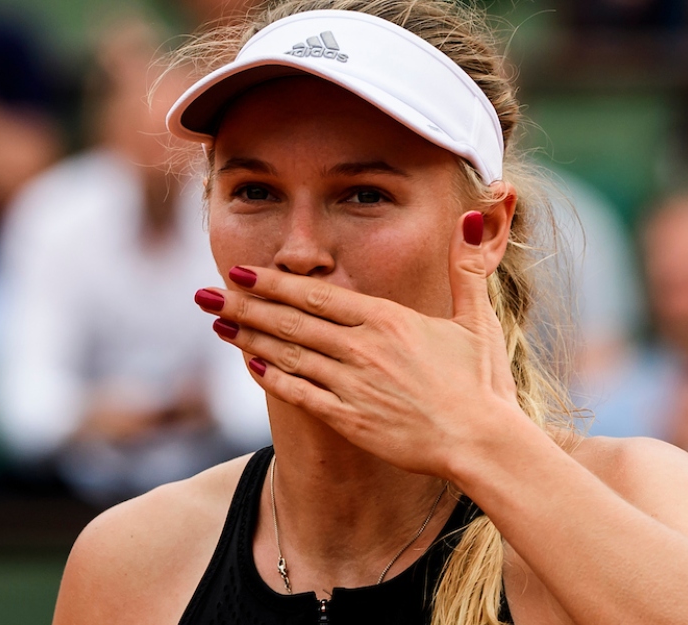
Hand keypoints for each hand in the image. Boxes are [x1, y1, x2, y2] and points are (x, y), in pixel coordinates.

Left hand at [195, 212, 533, 477]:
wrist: (481, 441)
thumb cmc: (481, 381)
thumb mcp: (477, 318)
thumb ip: (465, 267)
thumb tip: (472, 214)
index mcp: (388, 320)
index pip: (318, 295)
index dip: (274, 283)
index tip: (240, 272)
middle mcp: (363, 349)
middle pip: (292, 322)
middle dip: (245, 306)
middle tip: (206, 295)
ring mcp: (354, 386)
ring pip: (289, 356)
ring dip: (250, 339)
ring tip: (218, 326)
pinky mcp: (351, 420)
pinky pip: (302, 395)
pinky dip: (274, 380)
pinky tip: (251, 367)